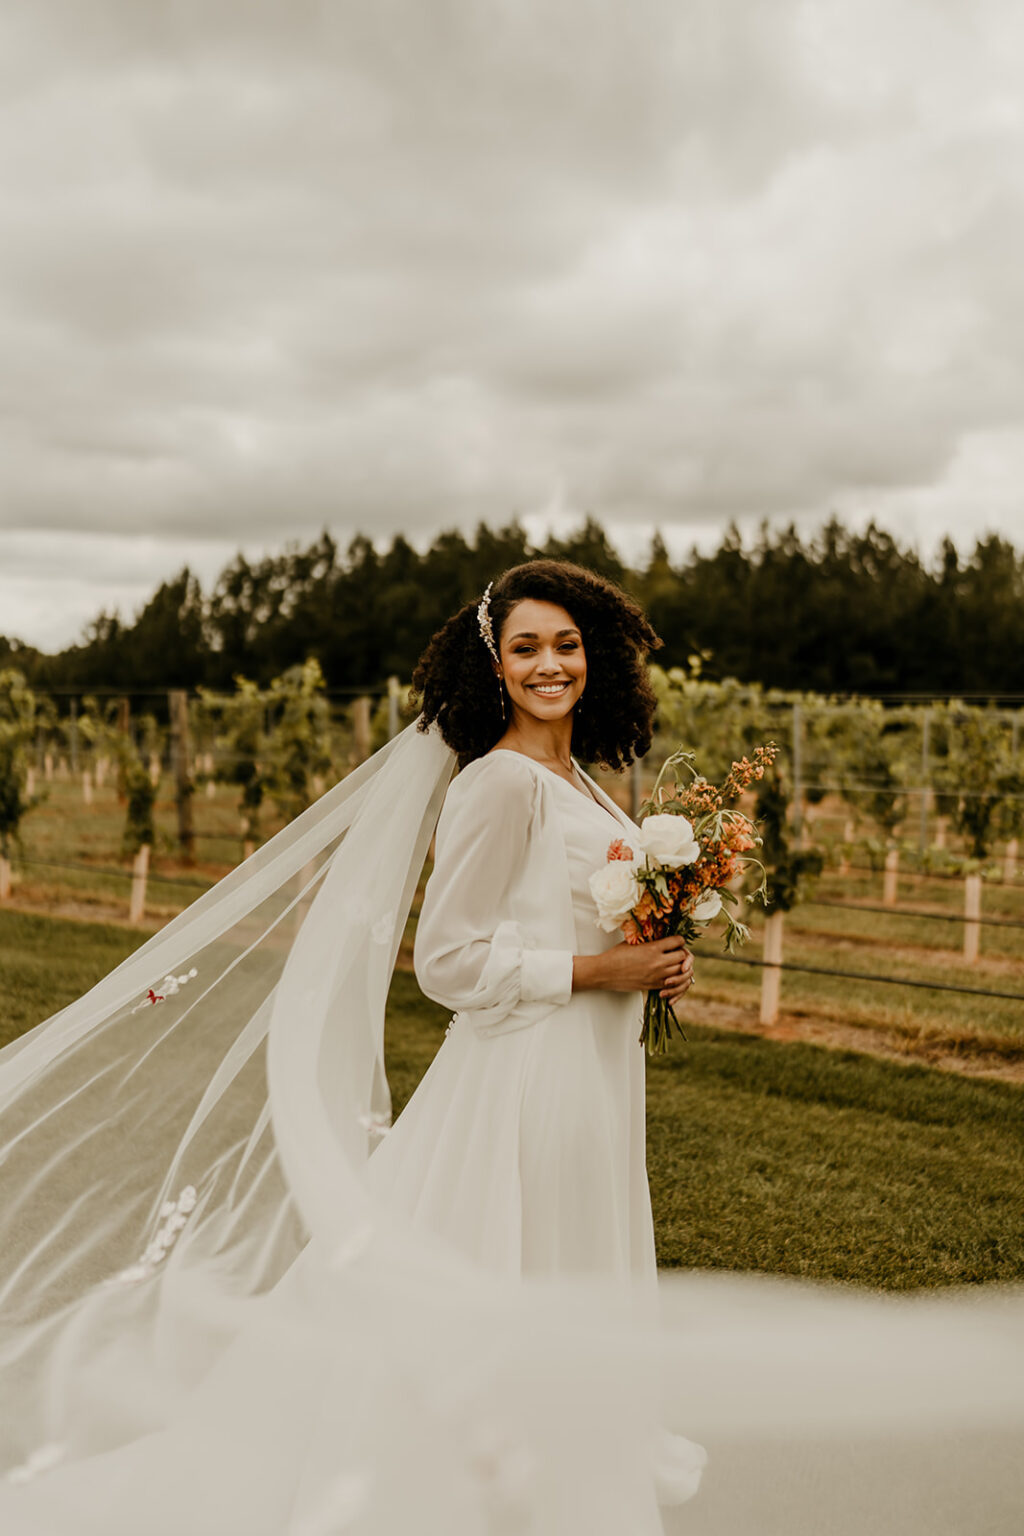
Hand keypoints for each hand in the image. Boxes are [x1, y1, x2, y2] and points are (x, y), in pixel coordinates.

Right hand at [573, 937, 694, 1001]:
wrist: (605, 973)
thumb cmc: (617, 955)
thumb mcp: (633, 942)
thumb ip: (650, 940)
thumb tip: (661, 934)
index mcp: (653, 948)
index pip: (678, 941)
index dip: (679, 940)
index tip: (676, 941)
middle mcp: (658, 962)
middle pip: (683, 957)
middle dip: (682, 953)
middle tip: (677, 952)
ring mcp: (657, 976)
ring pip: (681, 971)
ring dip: (680, 967)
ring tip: (675, 964)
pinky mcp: (654, 986)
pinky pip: (673, 984)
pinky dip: (675, 979)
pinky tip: (670, 975)